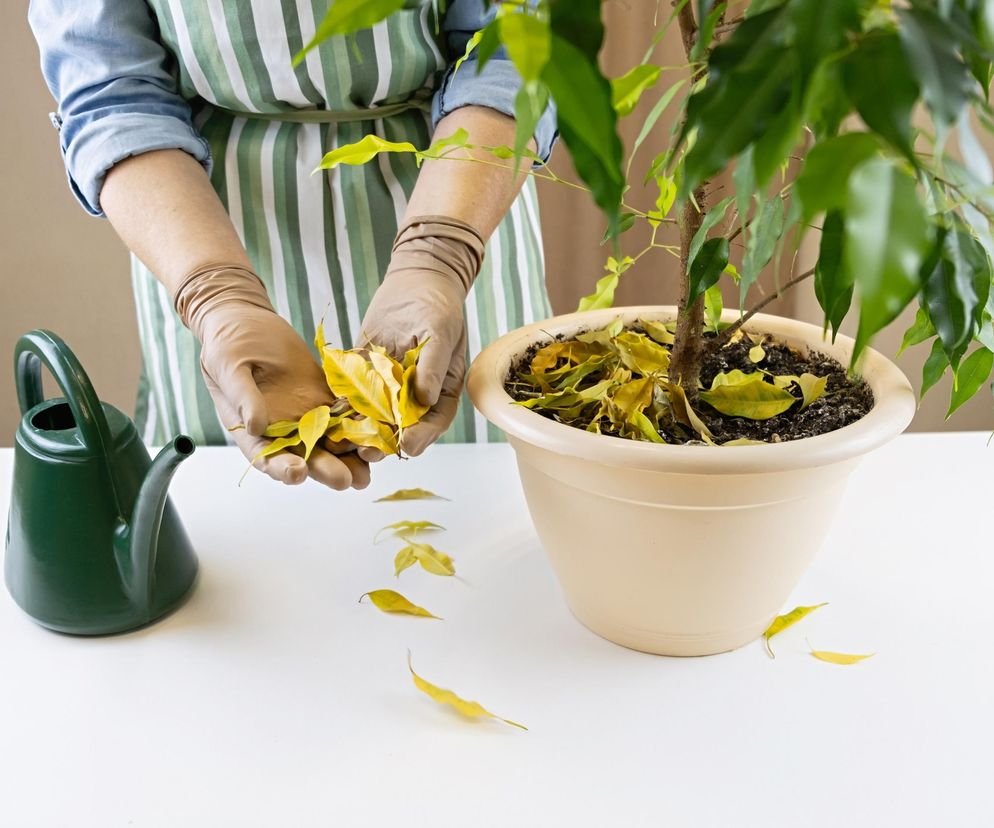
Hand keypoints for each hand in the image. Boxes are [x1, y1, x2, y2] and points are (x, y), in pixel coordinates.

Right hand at [174, 264, 369, 488]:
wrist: (247, 320)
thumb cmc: (228, 344)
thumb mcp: (228, 367)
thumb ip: (243, 397)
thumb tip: (256, 425)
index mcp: (253, 431)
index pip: (267, 457)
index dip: (281, 468)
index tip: (297, 474)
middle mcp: (283, 430)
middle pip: (306, 456)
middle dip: (326, 469)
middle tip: (345, 480)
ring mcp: (307, 414)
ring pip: (332, 440)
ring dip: (351, 455)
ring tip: (369, 467)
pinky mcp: (325, 396)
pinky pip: (347, 412)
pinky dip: (362, 422)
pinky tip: (379, 429)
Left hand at [359, 216, 484, 457]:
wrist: (416, 280)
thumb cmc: (437, 306)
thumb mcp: (440, 332)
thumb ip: (432, 366)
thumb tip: (424, 398)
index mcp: (441, 390)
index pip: (434, 421)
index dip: (421, 436)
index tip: (406, 446)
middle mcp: (415, 393)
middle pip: (402, 425)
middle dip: (385, 441)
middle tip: (369, 453)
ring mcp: (389, 385)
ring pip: (375, 414)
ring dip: (361, 429)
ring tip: (347, 442)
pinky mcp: (367, 372)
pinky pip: (354, 392)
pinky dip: (343, 404)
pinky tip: (329, 414)